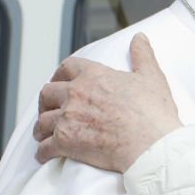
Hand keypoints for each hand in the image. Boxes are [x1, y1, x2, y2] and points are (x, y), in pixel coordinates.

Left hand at [34, 33, 181, 172]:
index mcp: (94, 75)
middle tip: (49, 109)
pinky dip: (43, 153)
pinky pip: (45, 148)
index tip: (60, 81)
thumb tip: (140, 38)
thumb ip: (142, 55)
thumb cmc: (153, 113)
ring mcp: (68, 118)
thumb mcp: (151, 77)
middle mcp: (75, 94)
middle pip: (47, 93)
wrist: (151, 144)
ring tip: (44, 135)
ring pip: (42, 122)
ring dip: (41, 129)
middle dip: (45, 102)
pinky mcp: (65, 142)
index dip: (60, 74)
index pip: (67, 67)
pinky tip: (45, 155)